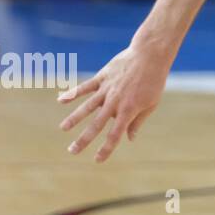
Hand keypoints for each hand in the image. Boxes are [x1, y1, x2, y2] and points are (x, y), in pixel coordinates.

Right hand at [58, 44, 172, 161]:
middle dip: (84, 140)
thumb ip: (138, 121)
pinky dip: (72, 93)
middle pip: (97, 124)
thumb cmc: (154, 80)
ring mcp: (107, 89)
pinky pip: (85, 87)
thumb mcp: (151, 103)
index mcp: (129, 110)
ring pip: (87, 106)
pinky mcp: (102, 77)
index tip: (97, 160)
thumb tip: (130, 139)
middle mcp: (115, 101)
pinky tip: (60, 100)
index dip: (106, 148)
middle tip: (72, 151)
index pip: (115, 134)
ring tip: (63, 129)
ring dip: (74, 118)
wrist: (150, 55)